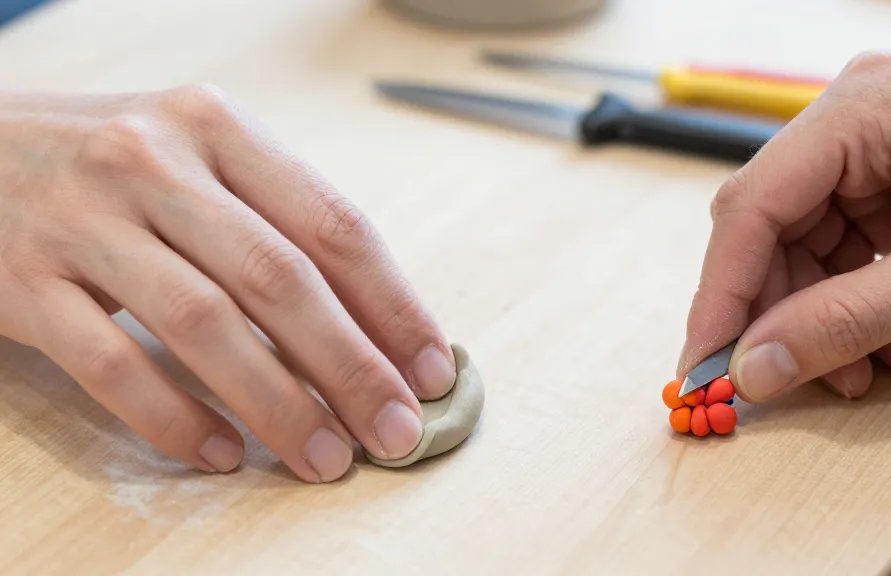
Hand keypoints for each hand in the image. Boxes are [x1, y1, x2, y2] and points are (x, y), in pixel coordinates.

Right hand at [0, 85, 456, 481]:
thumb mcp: (200, 159)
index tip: (432, 370)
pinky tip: (220, 455)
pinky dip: (172, 416)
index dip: (393, 305)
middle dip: (351, 366)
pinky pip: (109, 362)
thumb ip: (278, 223)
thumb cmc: (114, 168)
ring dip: (277, 403)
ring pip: (204, 323)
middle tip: (396, 432)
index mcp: (219, 128)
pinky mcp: (24, 280)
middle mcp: (155, 161)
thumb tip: (376, 325)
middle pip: (279, 278)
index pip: (332, 224)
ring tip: (325, 457)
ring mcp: (85, 219)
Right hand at [677, 53, 890, 401]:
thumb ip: (843, 323)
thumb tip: (754, 368)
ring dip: (814, 317)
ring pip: (798, 245)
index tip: (704, 359)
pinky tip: (878, 345)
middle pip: (769, 226)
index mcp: (864, 108)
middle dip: (775, 311)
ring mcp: (869, 145)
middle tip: (774, 378)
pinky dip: (845, 303)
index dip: (721, 290)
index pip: (754, 204)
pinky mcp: (885, 177)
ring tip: (852, 372)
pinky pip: (836, 248)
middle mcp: (854, 116)